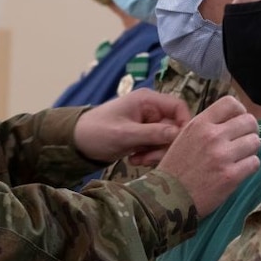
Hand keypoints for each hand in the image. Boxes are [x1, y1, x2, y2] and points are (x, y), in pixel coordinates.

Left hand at [74, 90, 192, 164]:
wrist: (77, 143)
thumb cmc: (96, 132)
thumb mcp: (125, 134)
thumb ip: (152, 133)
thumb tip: (178, 134)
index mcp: (147, 100)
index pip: (178, 106)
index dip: (184, 124)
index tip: (180, 143)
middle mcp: (151, 109)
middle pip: (175, 126)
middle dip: (165, 145)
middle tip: (148, 158)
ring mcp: (149, 123)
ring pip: (167, 139)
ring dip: (156, 153)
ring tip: (138, 160)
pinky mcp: (145, 136)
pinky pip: (157, 146)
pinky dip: (149, 155)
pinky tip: (135, 159)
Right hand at [156, 96, 260, 216]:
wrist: (168, 197)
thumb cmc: (176, 168)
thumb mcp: (185, 137)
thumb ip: (207, 127)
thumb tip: (233, 121)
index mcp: (200, 124)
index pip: (231, 103)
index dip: (240, 112)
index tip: (238, 122)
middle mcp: (212, 136)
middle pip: (249, 121)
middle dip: (249, 132)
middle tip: (243, 142)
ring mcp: (223, 156)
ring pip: (255, 142)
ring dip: (250, 150)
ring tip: (240, 158)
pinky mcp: (231, 176)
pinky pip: (254, 162)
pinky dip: (249, 167)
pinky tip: (238, 171)